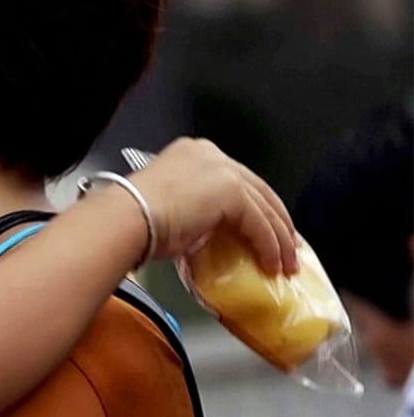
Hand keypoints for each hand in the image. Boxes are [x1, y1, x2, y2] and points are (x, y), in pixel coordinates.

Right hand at [127, 138, 297, 274]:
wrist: (128, 217)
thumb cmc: (135, 217)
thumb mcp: (171, 206)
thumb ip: (196, 210)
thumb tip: (209, 235)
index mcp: (194, 153)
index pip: (236, 179)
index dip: (255, 206)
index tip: (264, 228)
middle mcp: (212, 155)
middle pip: (259, 189)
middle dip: (276, 222)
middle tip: (287, 247)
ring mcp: (224, 171)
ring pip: (265, 206)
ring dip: (279, 239)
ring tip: (284, 262)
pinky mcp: (233, 192)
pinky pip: (260, 223)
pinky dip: (269, 246)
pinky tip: (271, 263)